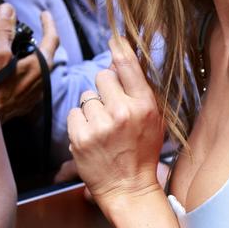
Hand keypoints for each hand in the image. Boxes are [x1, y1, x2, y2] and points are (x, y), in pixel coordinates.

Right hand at [0, 6, 58, 122]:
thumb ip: (4, 29)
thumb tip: (8, 9)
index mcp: (40, 66)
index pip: (52, 38)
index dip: (49, 23)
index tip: (44, 14)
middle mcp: (42, 80)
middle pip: (43, 53)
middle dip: (35, 40)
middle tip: (24, 31)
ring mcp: (34, 93)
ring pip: (36, 67)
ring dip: (27, 56)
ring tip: (13, 49)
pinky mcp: (25, 102)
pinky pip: (28, 80)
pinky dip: (21, 70)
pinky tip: (8, 70)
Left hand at [67, 35, 163, 203]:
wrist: (128, 188)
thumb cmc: (142, 152)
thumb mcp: (154, 119)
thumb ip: (140, 91)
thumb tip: (122, 59)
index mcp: (144, 106)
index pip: (127, 66)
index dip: (119, 48)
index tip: (114, 39)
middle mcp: (122, 112)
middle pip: (102, 77)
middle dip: (105, 89)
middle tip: (112, 109)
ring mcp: (100, 125)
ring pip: (86, 96)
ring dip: (92, 108)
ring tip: (103, 128)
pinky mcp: (80, 137)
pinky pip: (74, 113)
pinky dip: (80, 123)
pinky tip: (92, 136)